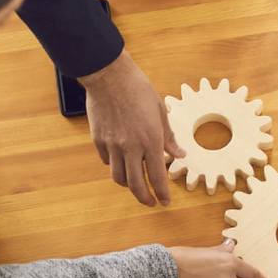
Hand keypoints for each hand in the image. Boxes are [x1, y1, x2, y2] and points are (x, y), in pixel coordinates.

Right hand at [82, 51, 184, 206]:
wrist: (109, 76)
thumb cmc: (138, 89)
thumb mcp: (160, 111)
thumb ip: (169, 137)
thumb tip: (179, 154)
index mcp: (151, 140)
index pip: (158, 177)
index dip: (162, 193)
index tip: (165, 201)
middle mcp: (131, 147)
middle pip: (136, 184)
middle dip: (145, 198)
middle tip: (150, 202)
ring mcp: (112, 145)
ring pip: (118, 177)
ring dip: (128, 185)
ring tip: (135, 184)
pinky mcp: (98, 140)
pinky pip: (107, 161)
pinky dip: (115, 166)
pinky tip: (122, 161)